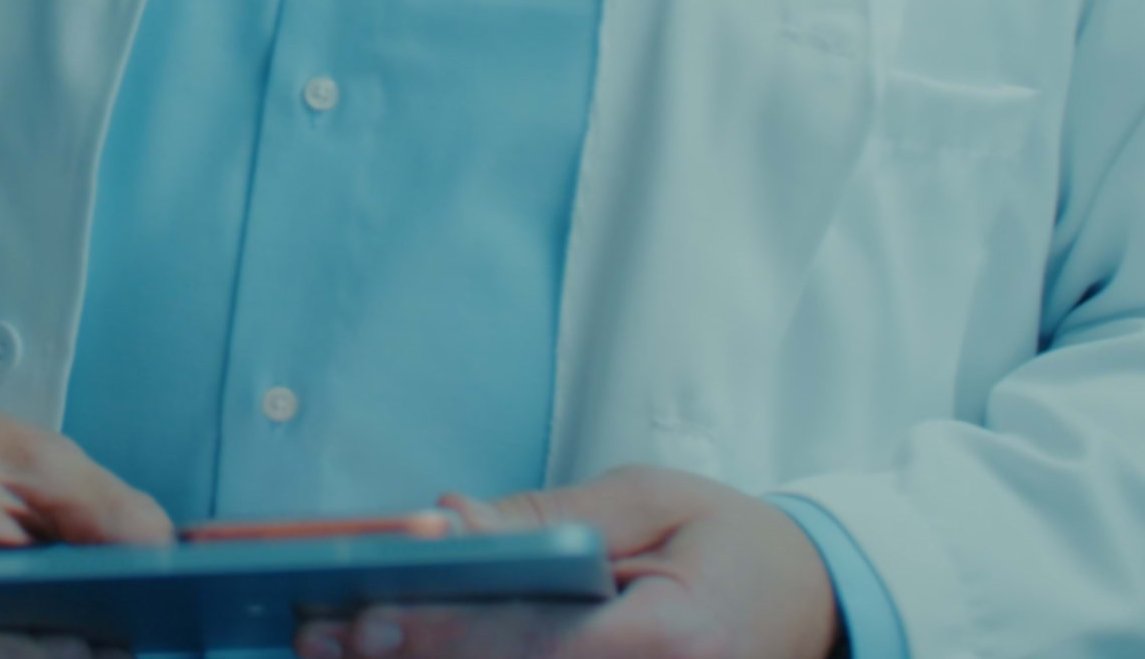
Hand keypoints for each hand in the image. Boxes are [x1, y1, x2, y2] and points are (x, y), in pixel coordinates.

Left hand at [289, 468, 843, 658]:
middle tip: (327, 641)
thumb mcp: (650, 501)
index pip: (536, 641)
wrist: (817, 604)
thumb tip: (446, 520)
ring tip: (346, 654)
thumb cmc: (731, 543)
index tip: (368, 614)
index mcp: (672, 636)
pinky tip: (415, 657)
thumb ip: (550, 519)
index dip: (447, 631)